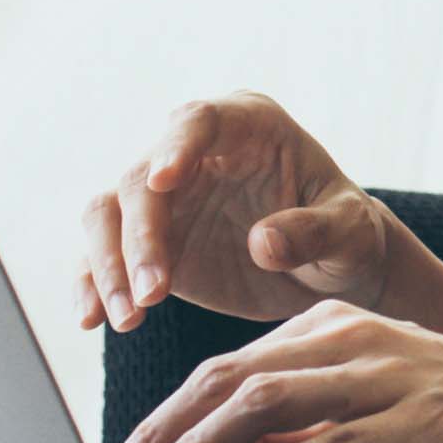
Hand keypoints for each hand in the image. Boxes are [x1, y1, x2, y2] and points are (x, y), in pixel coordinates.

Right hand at [72, 95, 430, 335]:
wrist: (329, 273)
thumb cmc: (348, 238)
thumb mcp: (351, 233)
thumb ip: (316, 231)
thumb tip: (265, 242)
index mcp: (248, 125)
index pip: (198, 121)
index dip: (176, 147)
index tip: (162, 181)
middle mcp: (192, 152)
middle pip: (140, 178)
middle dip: (139, 237)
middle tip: (153, 295)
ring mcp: (163, 197)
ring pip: (106, 214)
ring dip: (108, 265)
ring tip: (130, 320)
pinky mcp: (144, 242)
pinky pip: (100, 256)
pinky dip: (91, 286)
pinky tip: (94, 321)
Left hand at [100, 302, 442, 442]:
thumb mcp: (378, 409)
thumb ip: (309, 426)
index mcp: (334, 328)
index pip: (225, 368)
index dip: (164, 415)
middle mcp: (351, 339)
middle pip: (228, 377)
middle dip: (160, 430)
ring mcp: (386, 375)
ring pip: (266, 402)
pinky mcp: (421, 417)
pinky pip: (336, 441)